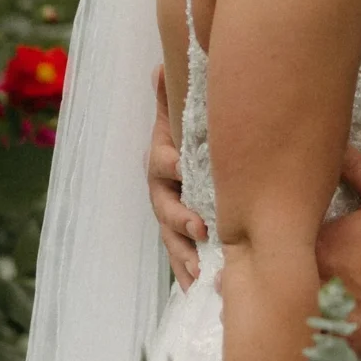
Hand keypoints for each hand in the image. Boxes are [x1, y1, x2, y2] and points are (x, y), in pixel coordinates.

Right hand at [148, 65, 204, 287]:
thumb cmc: (190, 134)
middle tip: (201, 229)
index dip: (170, 164)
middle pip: (165, 208)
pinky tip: (200, 294)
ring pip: (173, 240)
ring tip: (201, 273)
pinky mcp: (183, 241)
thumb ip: (171, 94)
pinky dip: (190, 278)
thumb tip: (159, 66)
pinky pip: (183, 262)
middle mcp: (163, 192)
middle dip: (181, 220)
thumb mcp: (181, 113)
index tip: (182, 167)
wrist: (191, 159)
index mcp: (163, 159)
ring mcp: (171, 220)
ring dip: (185, 257)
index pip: (161, 161)